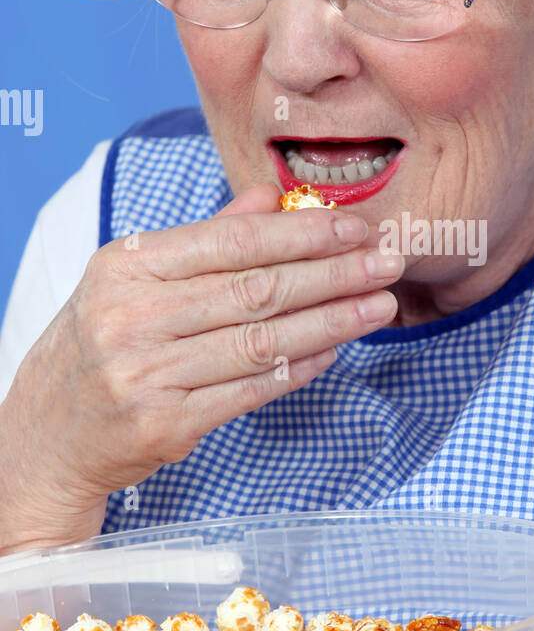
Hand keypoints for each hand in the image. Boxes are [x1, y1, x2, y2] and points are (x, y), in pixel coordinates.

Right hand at [0, 182, 402, 551]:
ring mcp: (147, 373)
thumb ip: (207, 236)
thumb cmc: (102, 343)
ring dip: (331, 322)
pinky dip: (299, 369)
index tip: (355, 229)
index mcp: (128, 266)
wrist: (47, 432)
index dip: (302, 234)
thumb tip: (272, 198)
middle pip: (256, 289)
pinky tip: (336, 350)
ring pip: (261, 341)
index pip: (232, 241)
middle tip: (387, 262)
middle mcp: (133, 316)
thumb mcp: (135, 277)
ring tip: (380, 306)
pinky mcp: (165, 424)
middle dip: (333, 273)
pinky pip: (249, 390)